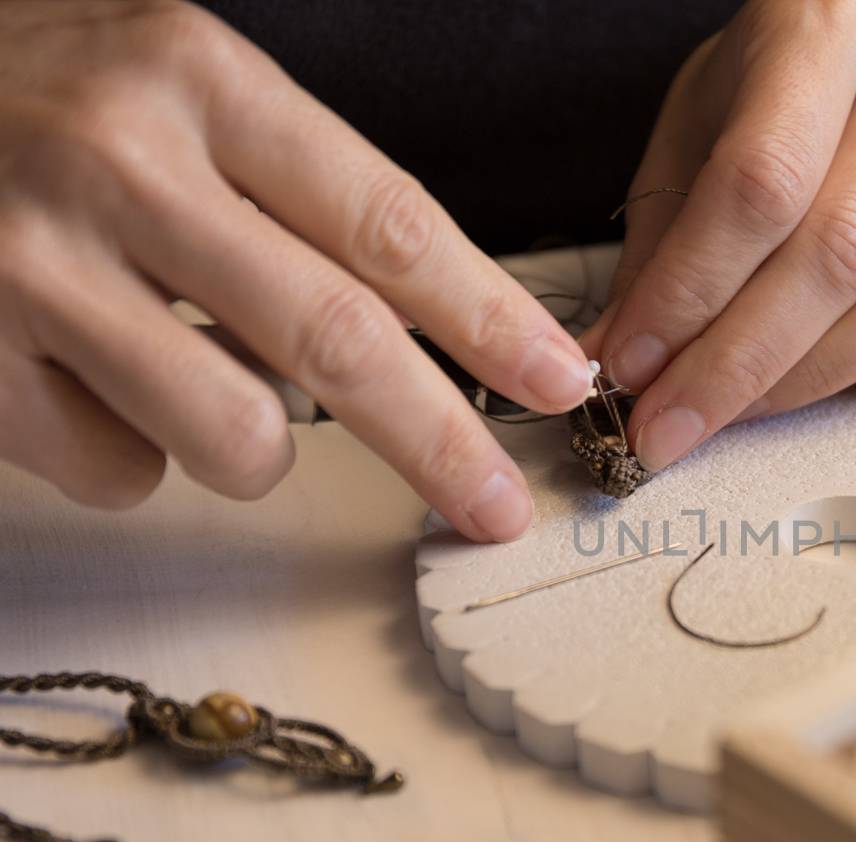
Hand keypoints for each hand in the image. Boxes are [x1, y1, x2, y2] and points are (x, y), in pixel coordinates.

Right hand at [0, 1, 592, 540]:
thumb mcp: (174, 97)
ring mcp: (27, 263)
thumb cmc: (39, 103)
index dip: (488, 318)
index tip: (559, 383)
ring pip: (234, 432)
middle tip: (498, 507)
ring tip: (191, 375)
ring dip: (251, 442)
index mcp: (195, 76)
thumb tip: (434, 344)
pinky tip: (80, 380)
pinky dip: (128, 452)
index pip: (386, 221)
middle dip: (440, 441)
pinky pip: (117, 471)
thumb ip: (295, 201)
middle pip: (335, 340)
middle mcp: (115, 160)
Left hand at [585, 0, 855, 471]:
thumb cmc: (792, 92)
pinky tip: (839, 369)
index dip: (691, 292)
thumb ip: (668, 237)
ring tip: (745, 407)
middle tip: (675, 424)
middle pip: (843, 248)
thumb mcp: (704, 125)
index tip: (632, 369)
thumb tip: (627, 358)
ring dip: (819, 377)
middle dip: (742, 361)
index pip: (762, 180)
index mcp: (830, 18)